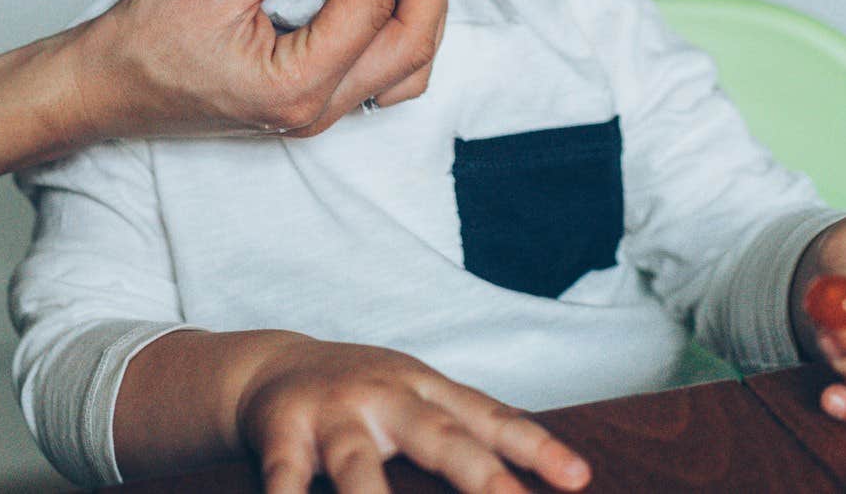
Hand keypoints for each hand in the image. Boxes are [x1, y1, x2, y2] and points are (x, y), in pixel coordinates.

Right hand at [74, 0, 451, 141]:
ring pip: (407, 64)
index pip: (366, 4)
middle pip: (409, 41)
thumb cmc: (142, 47)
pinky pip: (382, 70)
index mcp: (294, 88)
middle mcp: (316, 110)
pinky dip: (401, 25)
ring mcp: (317, 111)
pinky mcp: (311, 99)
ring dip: (425, 2)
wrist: (102, 89)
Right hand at [235, 337, 590, 493]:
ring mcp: (331, 415)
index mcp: (422, 388)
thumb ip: (471, 424)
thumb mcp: (417, 395)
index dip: (534, 447)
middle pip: (436, 435)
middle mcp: (382, 396)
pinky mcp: (281, 435)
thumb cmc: (363, 395)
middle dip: (478, 473)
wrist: (268, 366)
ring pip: (356, 464)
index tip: (578, 478)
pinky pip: (285, 476)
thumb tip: (561, 467)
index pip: (488, 417)